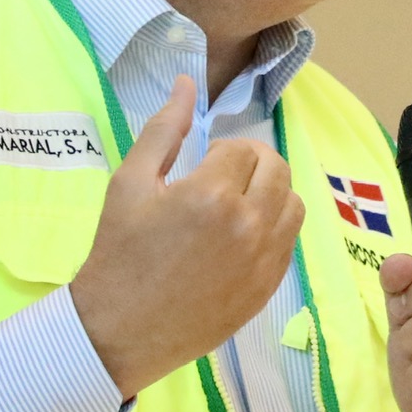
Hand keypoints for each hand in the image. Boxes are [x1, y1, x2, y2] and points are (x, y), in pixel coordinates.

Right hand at [70, 75, 303, 397]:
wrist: (120, 329)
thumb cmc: (119, 252)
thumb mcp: (130, 183)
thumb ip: (163, 129)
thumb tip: (186, 83)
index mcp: (211, 194)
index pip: (241, 149)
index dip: (221, 151)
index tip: (200, 166)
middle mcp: (248, 225)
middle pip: (276, 169)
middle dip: (251, 163)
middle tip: (222, 177)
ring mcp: (263, 260)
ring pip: (293, 203)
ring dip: (270, 192)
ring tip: (237, 204)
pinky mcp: (268, 287)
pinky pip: (290, 241)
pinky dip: (274, 228)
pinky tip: (242, 236)